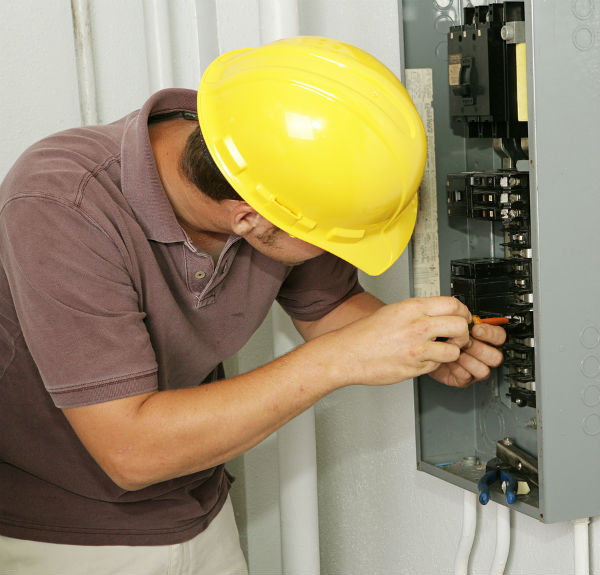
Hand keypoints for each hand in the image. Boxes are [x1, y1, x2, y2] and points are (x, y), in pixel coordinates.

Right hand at [328, 296, 472, 386]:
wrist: (347, 354)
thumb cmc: (364, 334)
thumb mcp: (393, 311)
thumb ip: (418, 311)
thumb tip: (439, 312)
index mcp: (412, 308)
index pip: (453, 303)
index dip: (462, 311)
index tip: (461, 316)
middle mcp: (417, 326)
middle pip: (460, 325)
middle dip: (463, 332)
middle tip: (457, 336)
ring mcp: (417, 348)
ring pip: (454, 350)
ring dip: (452, 351)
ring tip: (442, 350)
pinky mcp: (415, 367)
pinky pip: (437, 365)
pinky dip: (434, 364)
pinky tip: (423, 358)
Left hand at [429, 322, 505, 386]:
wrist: (426, 349)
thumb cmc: (441, 335)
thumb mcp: (451, 323)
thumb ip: (463, 321)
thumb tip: (468, 316)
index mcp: (485, 339)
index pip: (500, 337)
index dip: (491, 333)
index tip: (476, 329)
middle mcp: (484, 355)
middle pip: (496, 357)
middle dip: (479, 349)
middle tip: (465, 343)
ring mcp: (475, 368)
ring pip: (484, 370)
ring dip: (468, 360)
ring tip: (456, 352)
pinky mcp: (464, 379)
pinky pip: (467, 377)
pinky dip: (456, 369)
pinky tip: (449, 361)